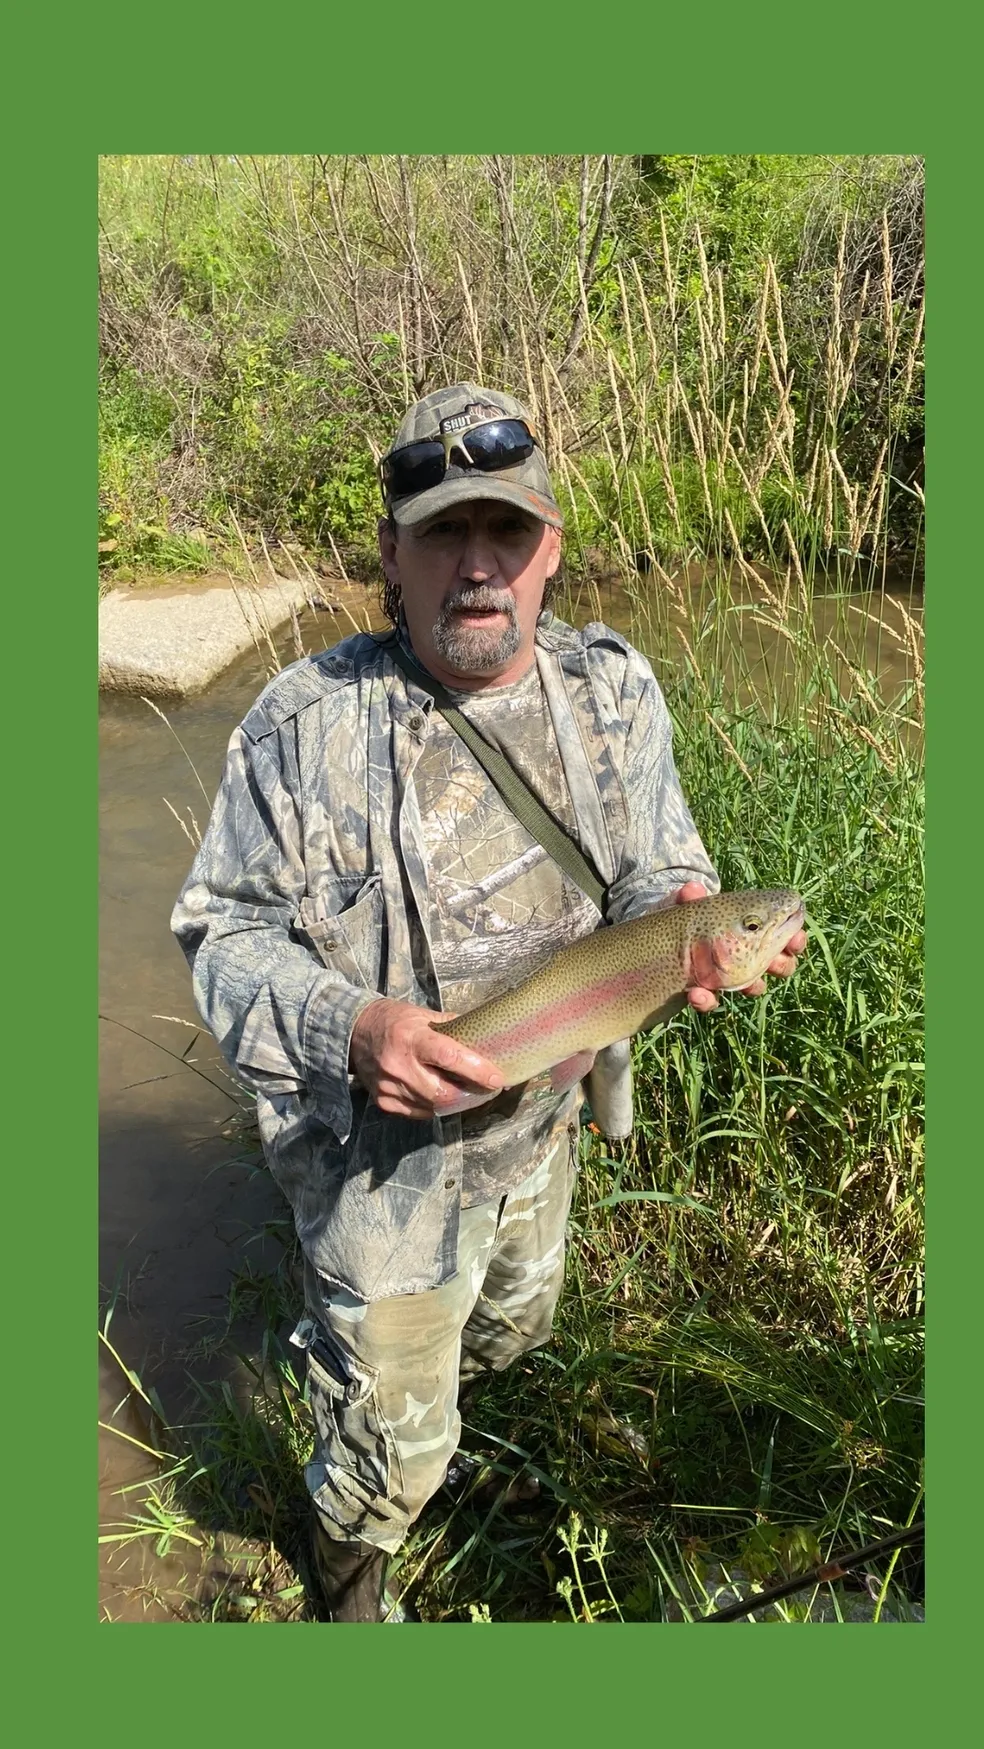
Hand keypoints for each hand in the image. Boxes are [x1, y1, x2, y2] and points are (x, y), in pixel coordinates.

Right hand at [349, 996, 505, 1120]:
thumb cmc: (394, 1020)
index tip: (497, 1078)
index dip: (476, 1070)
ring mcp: (390, 1087)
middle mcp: (399, 1065)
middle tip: (487, 1089)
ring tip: (469, 1092)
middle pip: (443, 1092)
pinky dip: (435, 1107)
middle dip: (470, 1094)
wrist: (353, 1032)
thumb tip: (483, 1037)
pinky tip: (441, 1095)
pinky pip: (419, 1112)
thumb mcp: (423, 1015)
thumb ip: (451, 1028)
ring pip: (433, 1106)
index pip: (449, 1058)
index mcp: (412, 1038)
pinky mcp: (384, 1102)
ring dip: (455, 1102)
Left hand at [673, 881, 807, 1013]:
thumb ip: (686, 899)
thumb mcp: (679, 907)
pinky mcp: (703, 994)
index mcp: (746, 928)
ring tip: (748, 985)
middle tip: (775, 964)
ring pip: (752, 987)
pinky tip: (696, 994)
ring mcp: (725, 976)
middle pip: (778, 963)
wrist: (653, 947)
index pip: (780, 932)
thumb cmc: (674, 921)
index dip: (793, 937)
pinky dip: (705, 1000)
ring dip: (754, 986)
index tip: (795, 940)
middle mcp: (742, 953)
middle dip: (783, 965)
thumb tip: (692, 888)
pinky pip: (710, 1002)